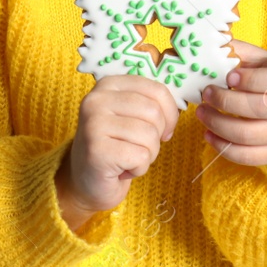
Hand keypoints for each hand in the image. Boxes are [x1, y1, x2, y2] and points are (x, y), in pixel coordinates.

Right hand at [59, 73, 179, 219]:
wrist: (86, 182)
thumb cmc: (115, 148)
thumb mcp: (130, 116)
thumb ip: (150, 103)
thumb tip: (180, 106)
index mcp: (108, 85)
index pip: (157, 89)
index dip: (170, 114)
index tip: (162, 130)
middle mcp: (97, 99)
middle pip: (154, 112)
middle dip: (156, 137)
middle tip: (137, 148)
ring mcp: (94, 124)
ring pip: (149, 136)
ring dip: (147, 155)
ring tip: (127, 159)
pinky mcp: (97, 150)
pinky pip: (140, 157)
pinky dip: (139, 169)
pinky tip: (121, 170)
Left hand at [196, 39, 266, 165]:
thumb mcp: (261, 59)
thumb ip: (237, 52)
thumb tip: (206, 46)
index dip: (248, 80)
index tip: (228, 77)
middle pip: (257, 109)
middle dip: (225, 102)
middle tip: (205, 95)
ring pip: (247, 135)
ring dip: (217, 125)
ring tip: (201, 113)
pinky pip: (247, 157)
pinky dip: (223, 148)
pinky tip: (209, 135)